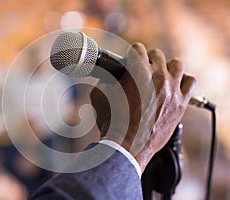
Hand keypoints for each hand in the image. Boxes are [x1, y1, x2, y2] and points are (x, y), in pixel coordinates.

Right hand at [90, 43, 195, 171]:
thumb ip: (103, 81)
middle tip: (142, 70)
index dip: (131, 55)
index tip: (130, 61)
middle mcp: (158, 77)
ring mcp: (172, 90)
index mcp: (137, 72)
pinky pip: (190, 82)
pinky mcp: (181, 104)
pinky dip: (183, 81)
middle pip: (157, 55)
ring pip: (177, 64)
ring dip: (167, 67)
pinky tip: (174, 86)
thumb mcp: (100, 96)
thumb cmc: (112, 122)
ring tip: (160, 75)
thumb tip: (107, 78)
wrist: (127, 145)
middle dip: (147, 60)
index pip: (138, 49)